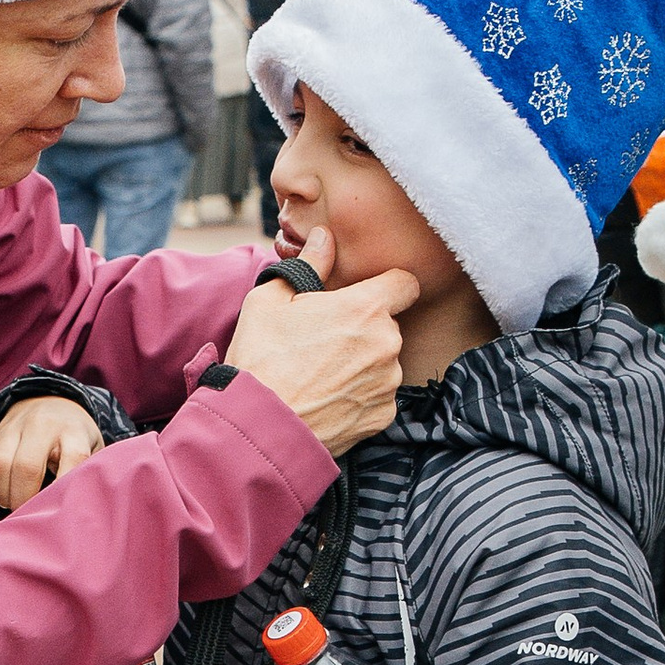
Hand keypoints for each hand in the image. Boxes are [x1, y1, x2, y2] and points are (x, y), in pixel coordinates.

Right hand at [0, 394, 103, 507]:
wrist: (50, 403)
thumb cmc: (74, 438)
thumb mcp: (92, 449)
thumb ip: (88, 475)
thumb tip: (81, 510)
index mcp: (73, 431)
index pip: (73, 458)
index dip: (65, 488)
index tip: (58, 511)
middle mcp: (42, 425)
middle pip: (26, 467)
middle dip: (24, 499)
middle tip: (29, 514)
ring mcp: (14, 428)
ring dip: (4, 496)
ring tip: (14, 506)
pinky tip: (2, 496)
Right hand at [224, 237, 414, 453]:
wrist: (259, 427)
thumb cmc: (261, 360)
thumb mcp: (271, 301)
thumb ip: (309, 265)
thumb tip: (325, 237)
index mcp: (365, 308)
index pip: (405, 284)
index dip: (388, 287)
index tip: (367, 297)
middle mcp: (387, 344)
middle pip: (389, 325)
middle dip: (365, 329)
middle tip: (324, 341)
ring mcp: (387, 382)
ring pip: (385, 362)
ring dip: (363, 363)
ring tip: (323, 374)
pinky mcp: (383, 416)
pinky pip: (379, 396)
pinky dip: (360, 396)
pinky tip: (329, 398)